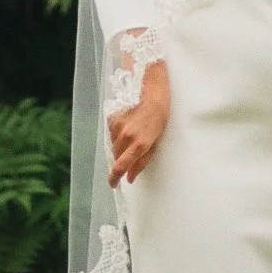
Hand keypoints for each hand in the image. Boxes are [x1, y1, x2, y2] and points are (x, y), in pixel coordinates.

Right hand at [107, 60, 169, 188]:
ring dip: (120, 146)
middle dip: (121, 160)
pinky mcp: (112, 117)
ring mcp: (117, 126)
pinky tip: (128, 125)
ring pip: (113, 145)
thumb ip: (143, 160)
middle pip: (116, 157)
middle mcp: (126, 136)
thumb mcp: (157, 139)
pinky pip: (111, 133)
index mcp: (140, 143)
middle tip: (130, 154)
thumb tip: (131, 176)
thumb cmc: (160, 114)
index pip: (120, 166)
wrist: (151, 88)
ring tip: (133, 134)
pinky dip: (117, 134)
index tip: (113, 184)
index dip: (115, 178)